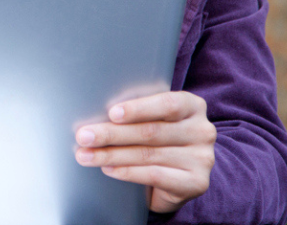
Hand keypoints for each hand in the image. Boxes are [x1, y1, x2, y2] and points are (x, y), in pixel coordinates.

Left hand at [74, 91, 215, 212]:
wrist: (176, 178)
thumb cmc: (157, 140)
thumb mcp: (152, 119)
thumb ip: (136, 112)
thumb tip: (94, 110)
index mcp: (193, 106)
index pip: (167, 104)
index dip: (138, 108)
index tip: (112, 113)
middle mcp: (202, 130)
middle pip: (151, 131)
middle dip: (112, 134)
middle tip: (84, 136)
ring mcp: (203, 158)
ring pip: (148, 154)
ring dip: (111, 155)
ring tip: (85, 155)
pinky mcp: (196, 182)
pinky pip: (155, 175)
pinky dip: (127, 172)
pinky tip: (108, 169)